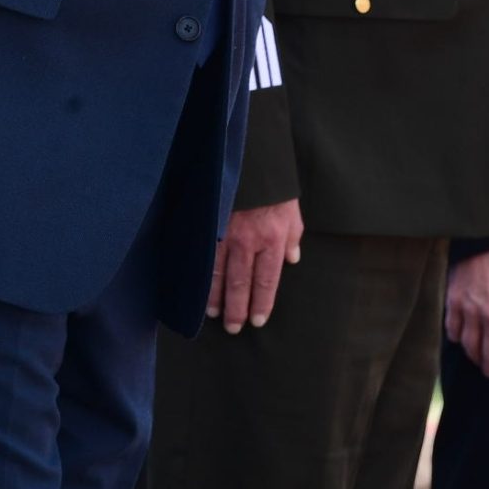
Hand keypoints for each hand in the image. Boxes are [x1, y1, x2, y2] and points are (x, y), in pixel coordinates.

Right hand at [209, 200, 303, 332]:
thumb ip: (292, 238)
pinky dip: (200, 274)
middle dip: (237, 308)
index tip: (257, 320)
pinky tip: (196, 288)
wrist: (250, 159)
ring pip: (219, 273)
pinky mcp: (208, 224)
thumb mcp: (292, 211)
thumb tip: (292, 259)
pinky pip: (203, 255)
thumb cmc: (272, 187)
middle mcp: (248, 241)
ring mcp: (225, 233)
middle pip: (241, 283)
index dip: (262, 303)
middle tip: (233, 328)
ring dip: (216, 297)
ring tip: (214, 314)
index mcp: (272, 239)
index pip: (267, 281)